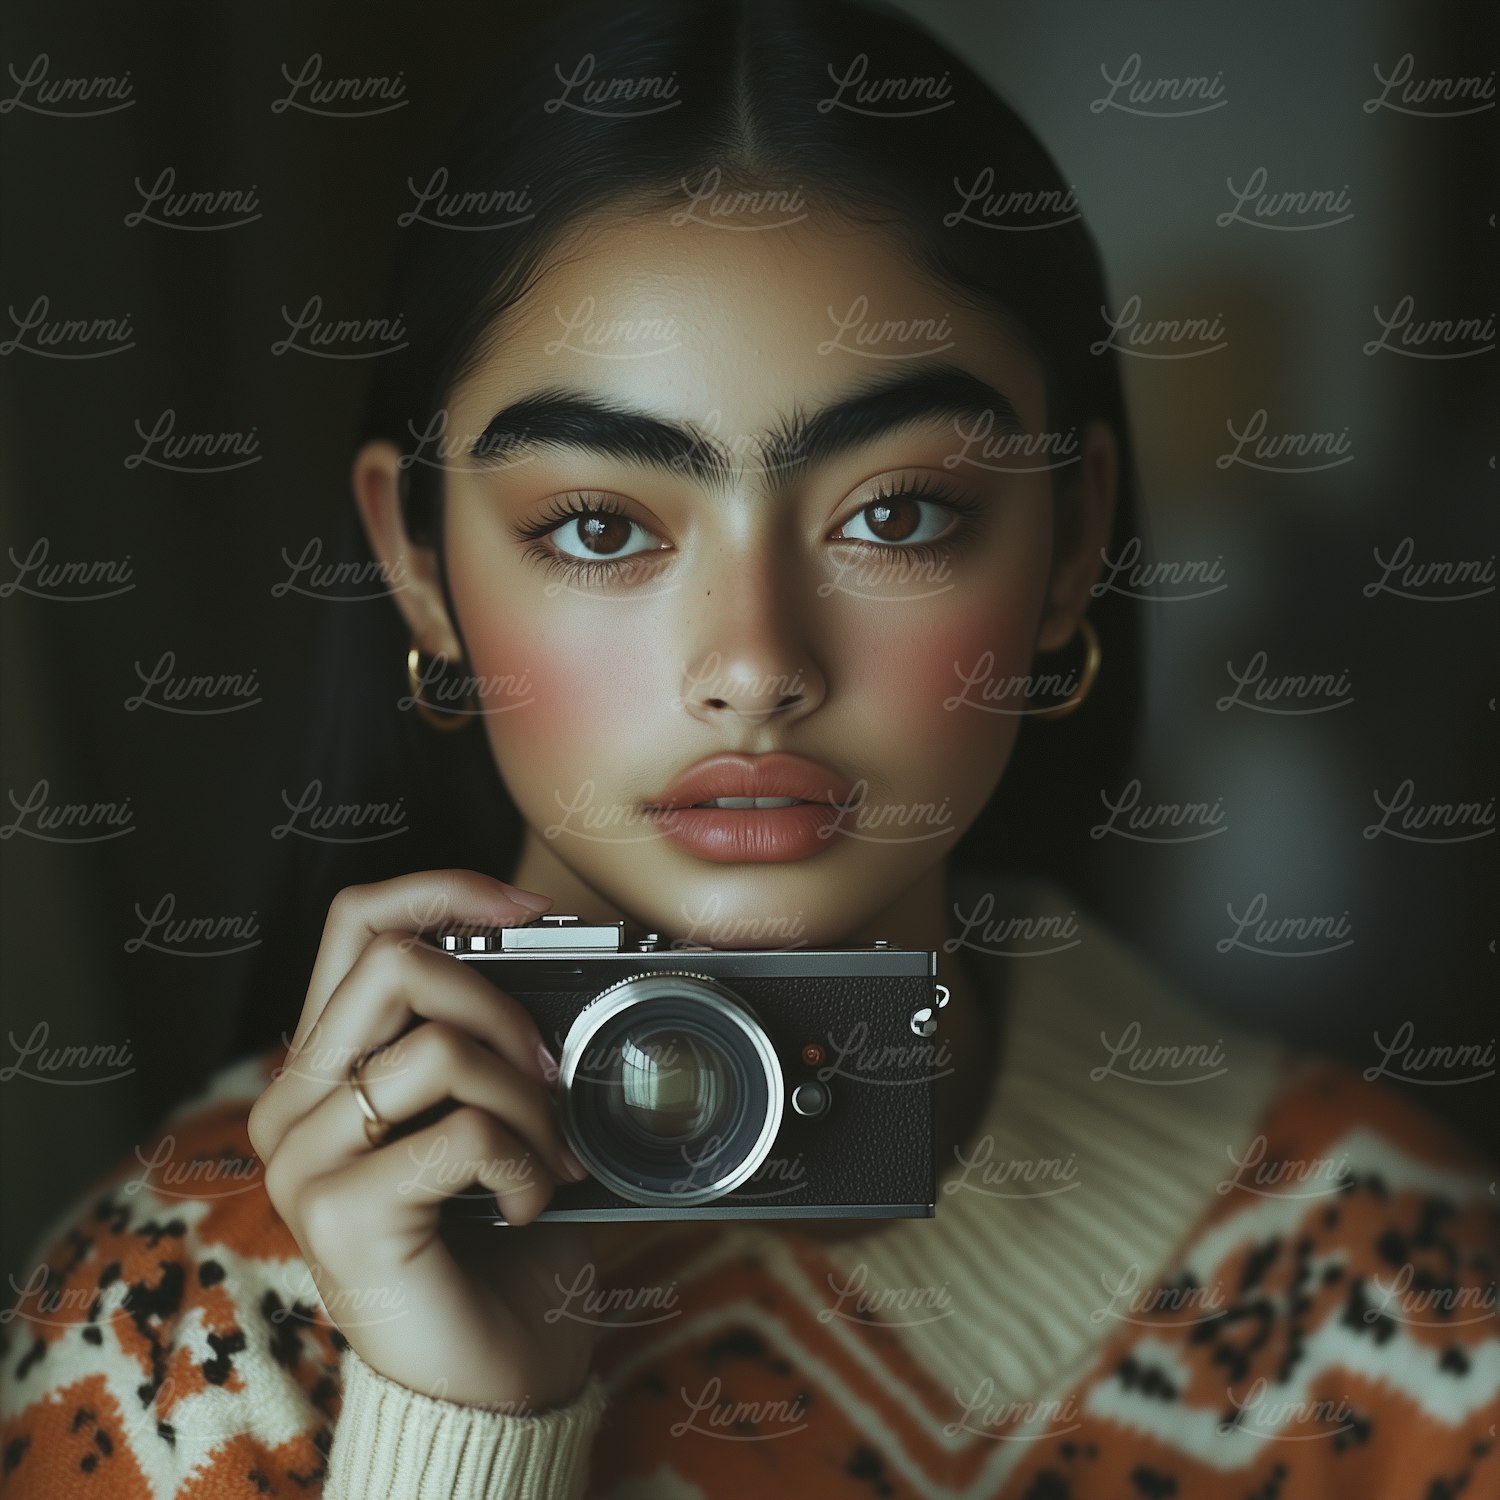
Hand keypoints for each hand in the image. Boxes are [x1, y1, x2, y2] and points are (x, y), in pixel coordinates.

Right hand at [247, 869, 597, 1413]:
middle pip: (393, 961)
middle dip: (500, 1001)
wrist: (483, 1377)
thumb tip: (555, 950)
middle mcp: (294, 1103)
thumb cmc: (494, 1239)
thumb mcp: (485, 1114)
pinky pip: (459, 1134)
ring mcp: (305, 1160)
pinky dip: (525, 1161)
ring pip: (438, 1049)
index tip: (533, 911)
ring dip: (527, 1098)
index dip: (446, 889)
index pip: (357, 920)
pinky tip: (530, 1200)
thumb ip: (484, 1038)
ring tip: (548, 1154)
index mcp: (327, 1065)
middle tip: (550, 1069)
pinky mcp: (339, 1217)